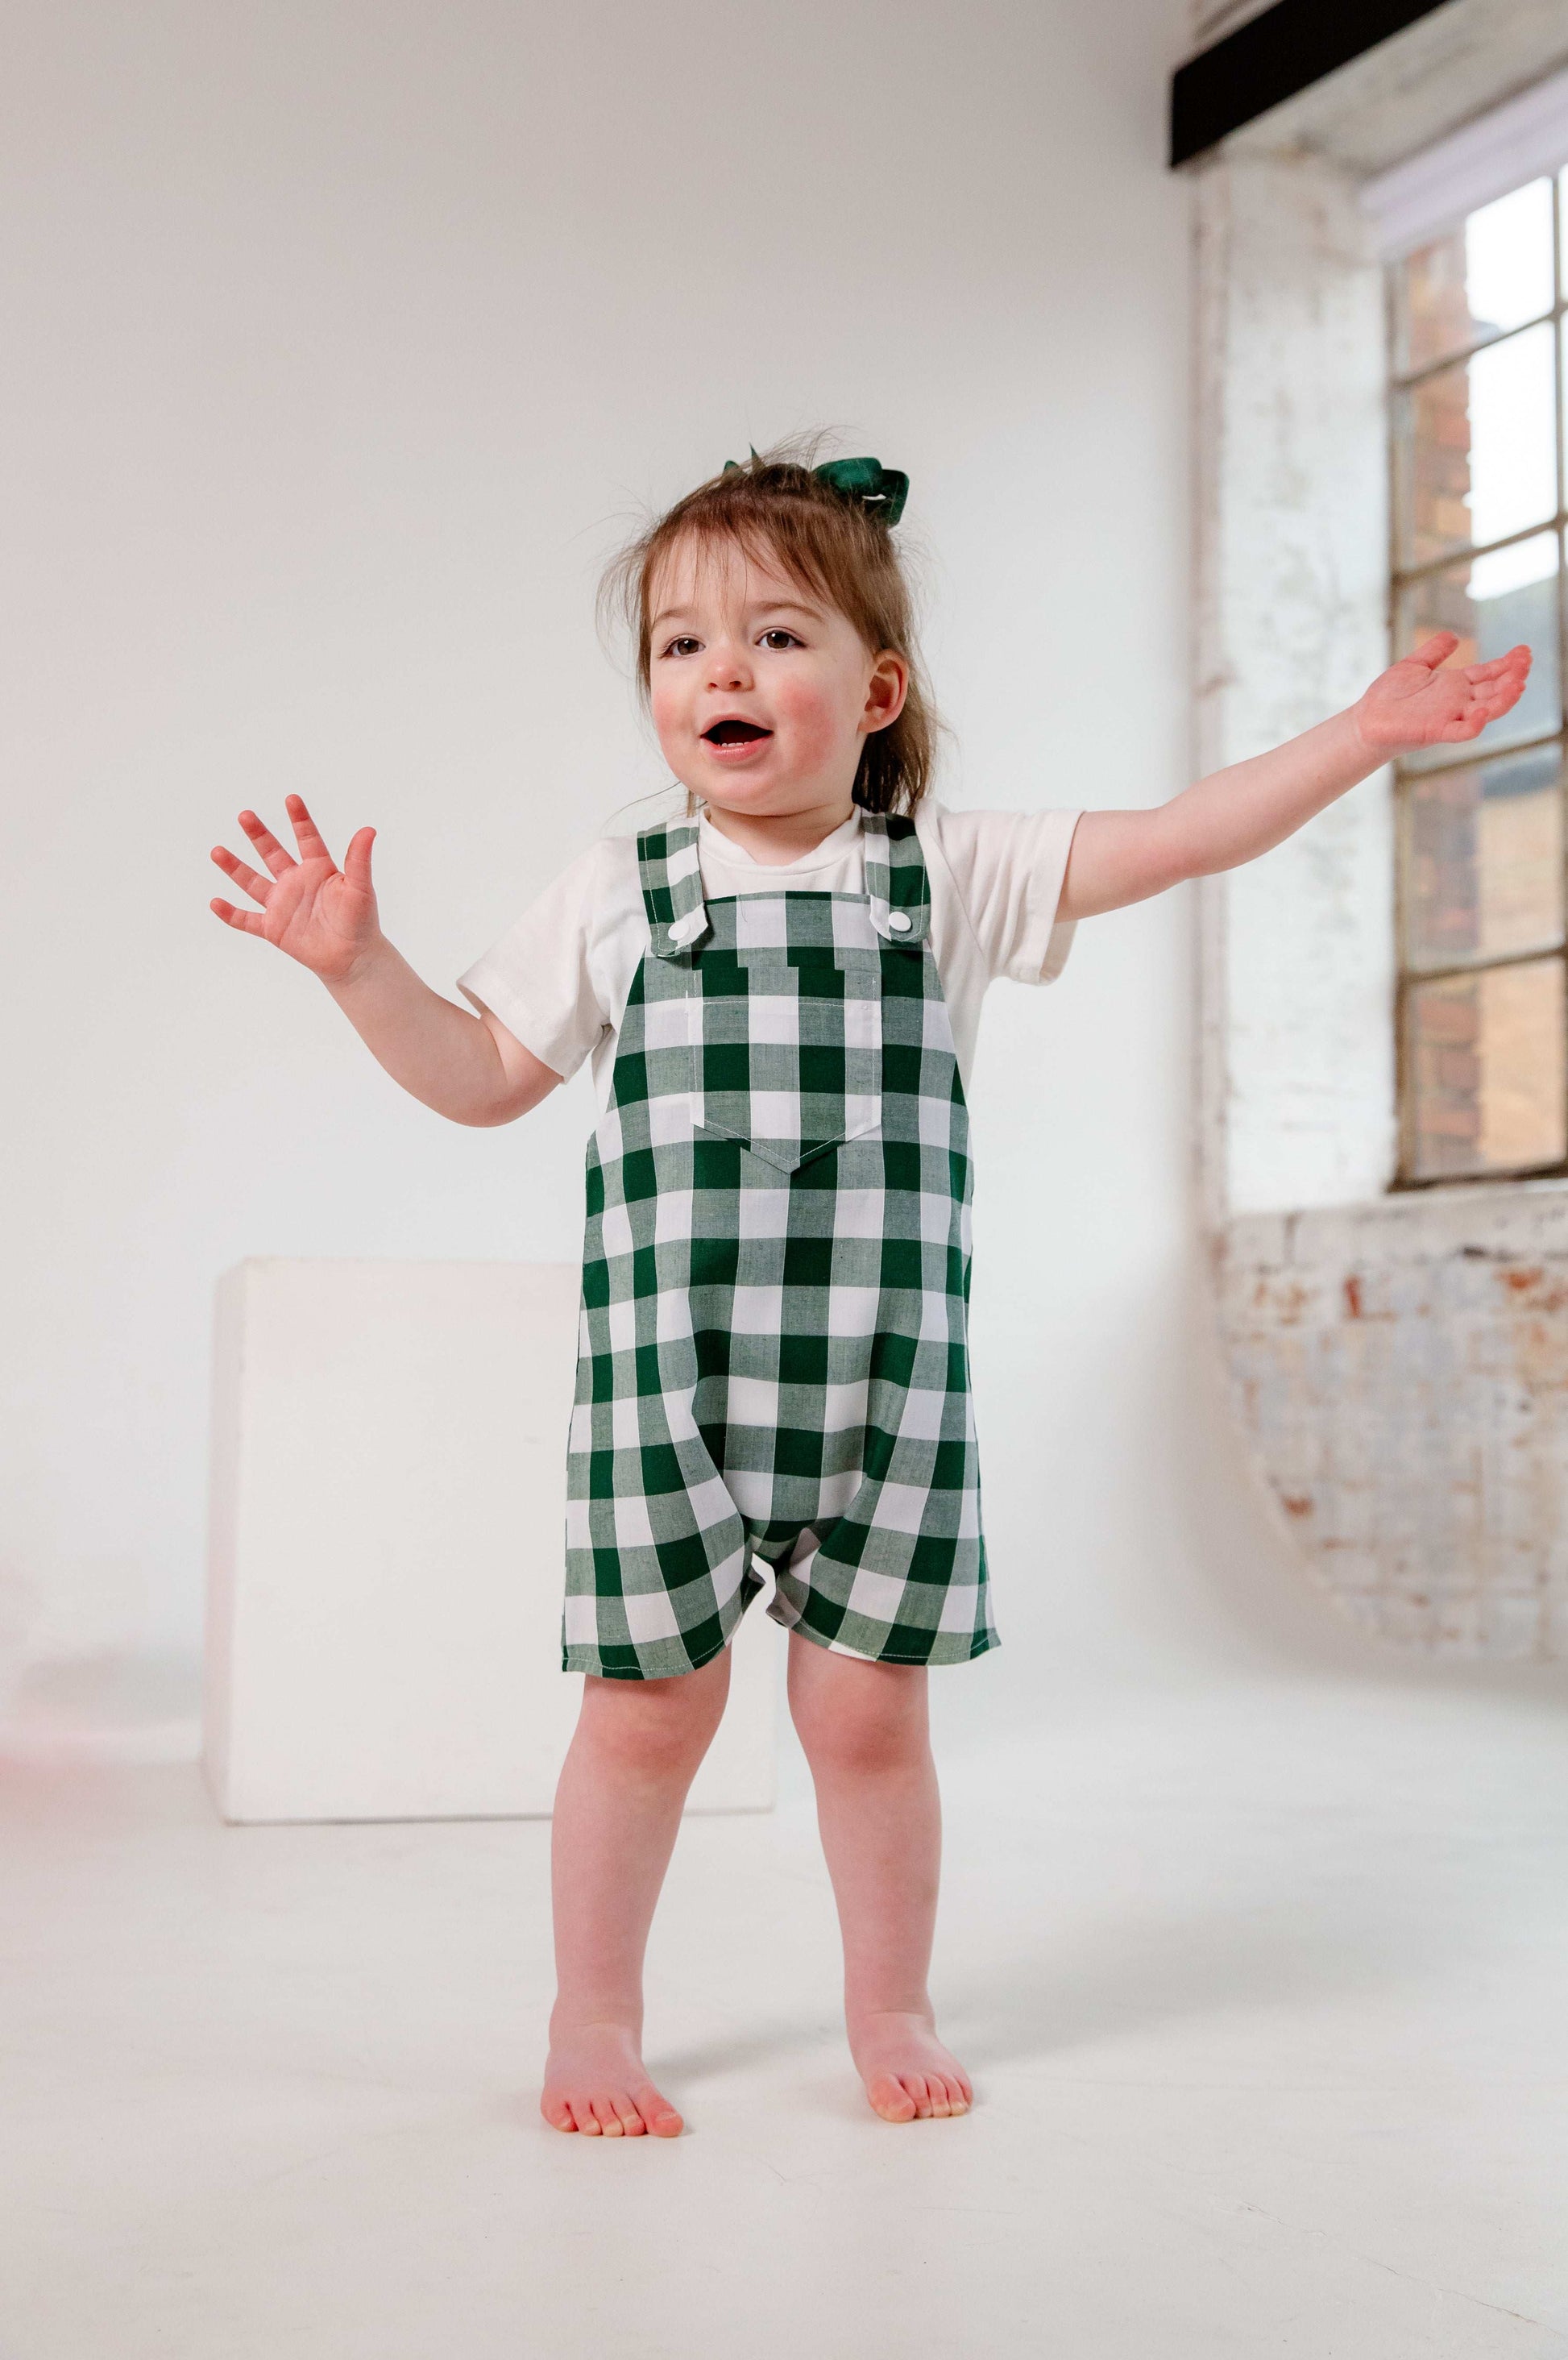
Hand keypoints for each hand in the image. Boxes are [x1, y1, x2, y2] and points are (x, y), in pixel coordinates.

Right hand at [209, 795, 380, 982]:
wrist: (353, 958)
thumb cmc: (361, 922)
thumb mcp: (361, 889)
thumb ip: (359, 860)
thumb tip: (369, 830)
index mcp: (318, 869)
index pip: (307, 838)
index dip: (299, 819)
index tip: (291, 798)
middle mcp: (296, 882)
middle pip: (272, 854)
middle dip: (259, 835)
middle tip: (245, 815)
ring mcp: (282, 904)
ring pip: (253, 882)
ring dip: (235, 868)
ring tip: (217, 851)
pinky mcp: (273, 928)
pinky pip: (247, 920)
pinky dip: (230, 914)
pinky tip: (215, 902)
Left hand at [1353, 632, 1531, 756]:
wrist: (1365, 720)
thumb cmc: (1388, 696)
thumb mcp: (1413, 666)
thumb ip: (1434, 652)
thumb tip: (1453, 636)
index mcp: (1454, 686)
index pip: (1488, 674)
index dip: (1507, 664)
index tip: (1524, 651)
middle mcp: (1457, 702)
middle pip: (1493, 691)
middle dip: (1512, 678)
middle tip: (1526, 663)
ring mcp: (1448, 717)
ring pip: (1484, 710)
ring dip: (1503, 700)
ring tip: (1519, 684)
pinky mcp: (1434, 731)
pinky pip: (1459, 732)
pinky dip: (1473, 725)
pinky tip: (1483, 713)